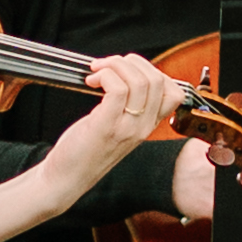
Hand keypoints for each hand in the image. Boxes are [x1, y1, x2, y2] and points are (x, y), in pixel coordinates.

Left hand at [58, 51, 189, 175]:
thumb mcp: (118, 128)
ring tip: (97, 72)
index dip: (152, 71)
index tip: (129, 70)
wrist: (66, 179)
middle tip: (107, 66)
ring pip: (139, 81)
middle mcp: (143, 127)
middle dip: (131, 62)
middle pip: (157, 80)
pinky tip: (92, 81)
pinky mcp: (106, 126)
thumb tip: (124, 73)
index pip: (174, 92)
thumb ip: (129, 107)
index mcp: (148, 126)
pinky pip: (117, 89)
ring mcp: (127, 128)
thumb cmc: (86, 151)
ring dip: (115, 66)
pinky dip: (105, 76)